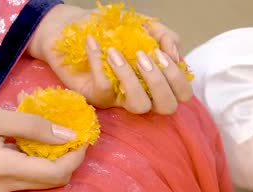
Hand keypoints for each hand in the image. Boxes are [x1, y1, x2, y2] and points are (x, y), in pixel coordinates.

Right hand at [0, 104, 85, 191]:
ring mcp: (1, 188)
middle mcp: (6, 185)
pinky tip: (35, 137)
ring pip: (44, 179)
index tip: (84, 134)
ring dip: (56, 157)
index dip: (77, 156)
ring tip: (55, 131)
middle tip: (73, 132)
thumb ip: (32, 126)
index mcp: (5, 169)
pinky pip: (30, 175)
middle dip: (70, 157)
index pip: (58, 173)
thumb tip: (69, 136)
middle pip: (55, 180)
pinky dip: (40, 158)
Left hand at [28, 5, 192, 114]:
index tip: (161, 54)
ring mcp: (121, 98)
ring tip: (116, 54)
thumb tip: (174, 54)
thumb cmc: (109, 28)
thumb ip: (165, 35)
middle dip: (160, 83)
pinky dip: (99, 63)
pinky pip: (104, 89)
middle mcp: (144, 93)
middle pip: (167, 107)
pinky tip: (93, 43)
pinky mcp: (97, 98)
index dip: (178, 78)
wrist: (70, 26)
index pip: (182, 93)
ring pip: (139, 106)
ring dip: (132, 79)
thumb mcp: (143, 25)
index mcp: (159, 79)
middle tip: (143, 57)